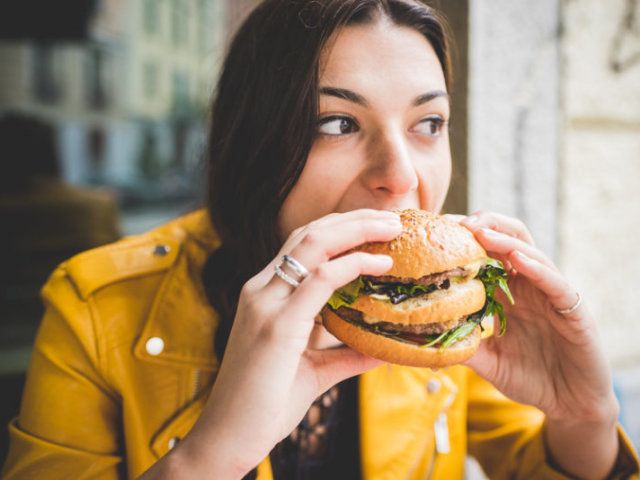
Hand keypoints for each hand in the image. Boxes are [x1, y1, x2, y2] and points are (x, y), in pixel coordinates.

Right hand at [168, 209, 400, 477]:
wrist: (227, 438)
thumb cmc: (265, 404)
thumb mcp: (313, 370)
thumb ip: (346, 355)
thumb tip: (384, 348)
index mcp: (265, 295)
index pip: (303, 244)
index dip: (342, 228)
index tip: (377, 227)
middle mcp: (261, 290)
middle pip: (310, 233)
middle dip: (354, 219)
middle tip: (393, 217)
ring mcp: (265, 304)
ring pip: (313, 244)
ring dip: (357, 230)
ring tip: (392, 227)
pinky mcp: (276, 325)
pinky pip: (318, 280)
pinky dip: (352, 265)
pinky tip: (379, 265)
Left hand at [457, 211, 618, 477]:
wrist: (570, 405)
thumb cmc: (529, 378)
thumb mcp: (487, 361)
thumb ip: (461, 346)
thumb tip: (419, 340)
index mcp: (507, 292)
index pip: (485, 254)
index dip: (464, 239)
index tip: (436, 230)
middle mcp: (528, 286)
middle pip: (508, 240)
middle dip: (484, 225)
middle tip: (456, 222)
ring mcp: (551, 294)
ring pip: (530, 253)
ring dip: (504, 239)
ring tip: (480, 230)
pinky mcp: (573, 309)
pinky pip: (555, 283)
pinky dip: (537, 268)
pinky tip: (518, 259)